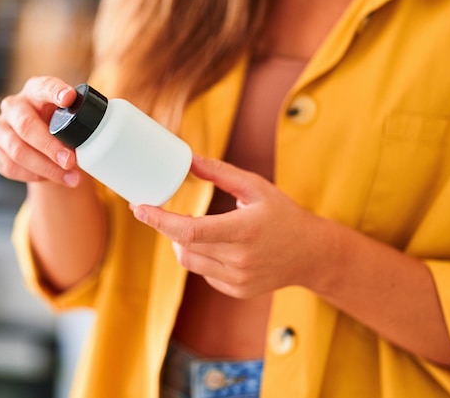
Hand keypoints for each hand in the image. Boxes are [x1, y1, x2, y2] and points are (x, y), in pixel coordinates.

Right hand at [0, 77, 81, 186]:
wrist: (43, 145)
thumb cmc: (62, 127)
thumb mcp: (73, 118)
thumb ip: (84, 118)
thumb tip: (106, 132)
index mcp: (36, 91)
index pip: (44, 86)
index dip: (56, 92)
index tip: (70, 98)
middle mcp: (14, 106)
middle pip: (27, 126)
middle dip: (50, 147)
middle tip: (71, 161)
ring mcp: (0, 127)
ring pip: (17, 150)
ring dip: (46, 168)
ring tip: (70, 178)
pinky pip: (8, 166)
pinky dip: (30, 175)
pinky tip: (48, 178)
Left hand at [132, 155, 326, 298]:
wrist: (311, 253)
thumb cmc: (283, 215)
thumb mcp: (256, 187)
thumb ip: (221, 173)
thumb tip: (189, 159)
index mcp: (244, 230)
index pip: (189, 230)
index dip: (159, 220)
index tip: (138, 207)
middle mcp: (239, 259)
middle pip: (183, 246)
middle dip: (166, 227)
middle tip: (160, 211)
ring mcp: (237, 279)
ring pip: (189, 261)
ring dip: (182, 242)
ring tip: (194, 227)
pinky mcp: (236, 290)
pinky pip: (203, 272)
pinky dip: (200, 256)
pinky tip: (216, 245)